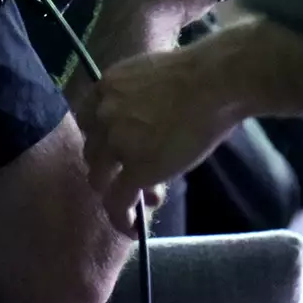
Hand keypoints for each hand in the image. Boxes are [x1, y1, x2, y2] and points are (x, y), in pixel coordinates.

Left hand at [75, 46, 238, 233]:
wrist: (214, 83)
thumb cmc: (197, 74)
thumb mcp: (150, 79)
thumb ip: (136, 103)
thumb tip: (145, 132)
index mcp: (106, 87)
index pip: (88, 122)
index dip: (103, 141)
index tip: (117, 152)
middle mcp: (103, 115)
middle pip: (93, 152)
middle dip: (113, 168)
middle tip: (138, 178)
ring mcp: (117, 144)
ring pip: (101, 180)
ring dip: (117, 193)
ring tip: (143, 202)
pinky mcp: (135, 171)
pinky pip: (118, 202)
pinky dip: (123, 219)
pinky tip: (134, 228)